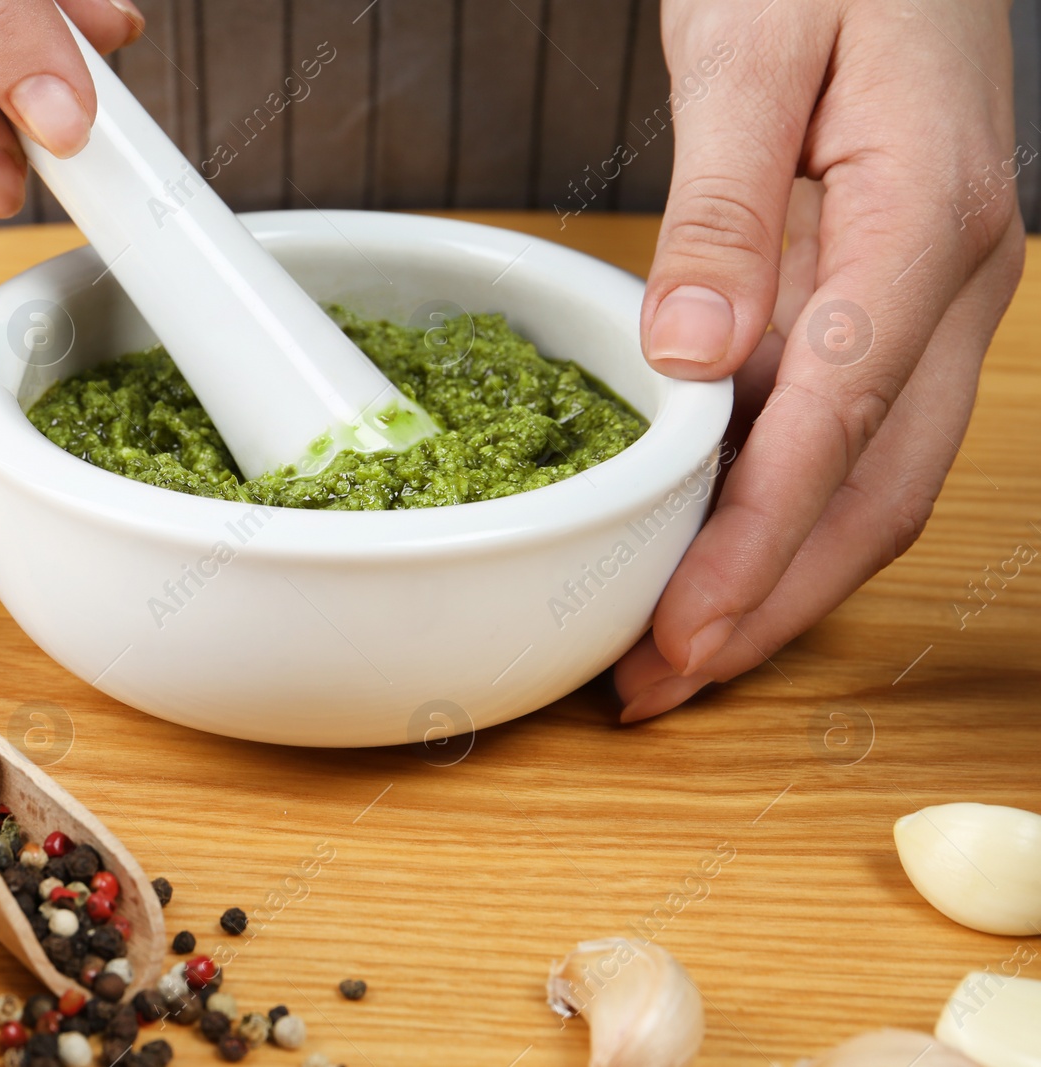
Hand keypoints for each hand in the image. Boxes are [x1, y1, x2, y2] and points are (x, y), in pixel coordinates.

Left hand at [615, 0, 1024, 720]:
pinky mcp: (899, 296)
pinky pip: (854, 431)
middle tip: (661, 685)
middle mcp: (958, 276)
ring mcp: (940, 294)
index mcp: (929, 218)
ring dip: (781, 580)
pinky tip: (716, 549)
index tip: (679, 633)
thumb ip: (725, 209)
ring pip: (876, 480)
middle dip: (769, 605)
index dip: (754, 547)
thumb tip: (695, 357)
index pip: (835, 424)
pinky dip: (787, 511)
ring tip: (678, 651)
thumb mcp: (752, 48)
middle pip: (876, 490)